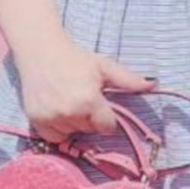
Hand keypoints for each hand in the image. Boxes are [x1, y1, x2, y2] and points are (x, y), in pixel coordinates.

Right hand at [15, 38, 154, 143]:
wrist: (41, 51)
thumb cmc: (76, 58)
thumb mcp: (104, 66)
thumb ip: (128, 80)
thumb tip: (153, 85)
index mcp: (89, 101)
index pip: (107, 127)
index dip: (106, 117)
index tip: (100, 105)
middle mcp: (70, 112)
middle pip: (89, 130)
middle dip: (90, 119)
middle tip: (82, 98)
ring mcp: (51, 118)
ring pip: (72, 134)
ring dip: (73, 124)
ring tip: (69, 103)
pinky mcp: (36, 120)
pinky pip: (53, 137)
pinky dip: (57, 129)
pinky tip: (57, 111)